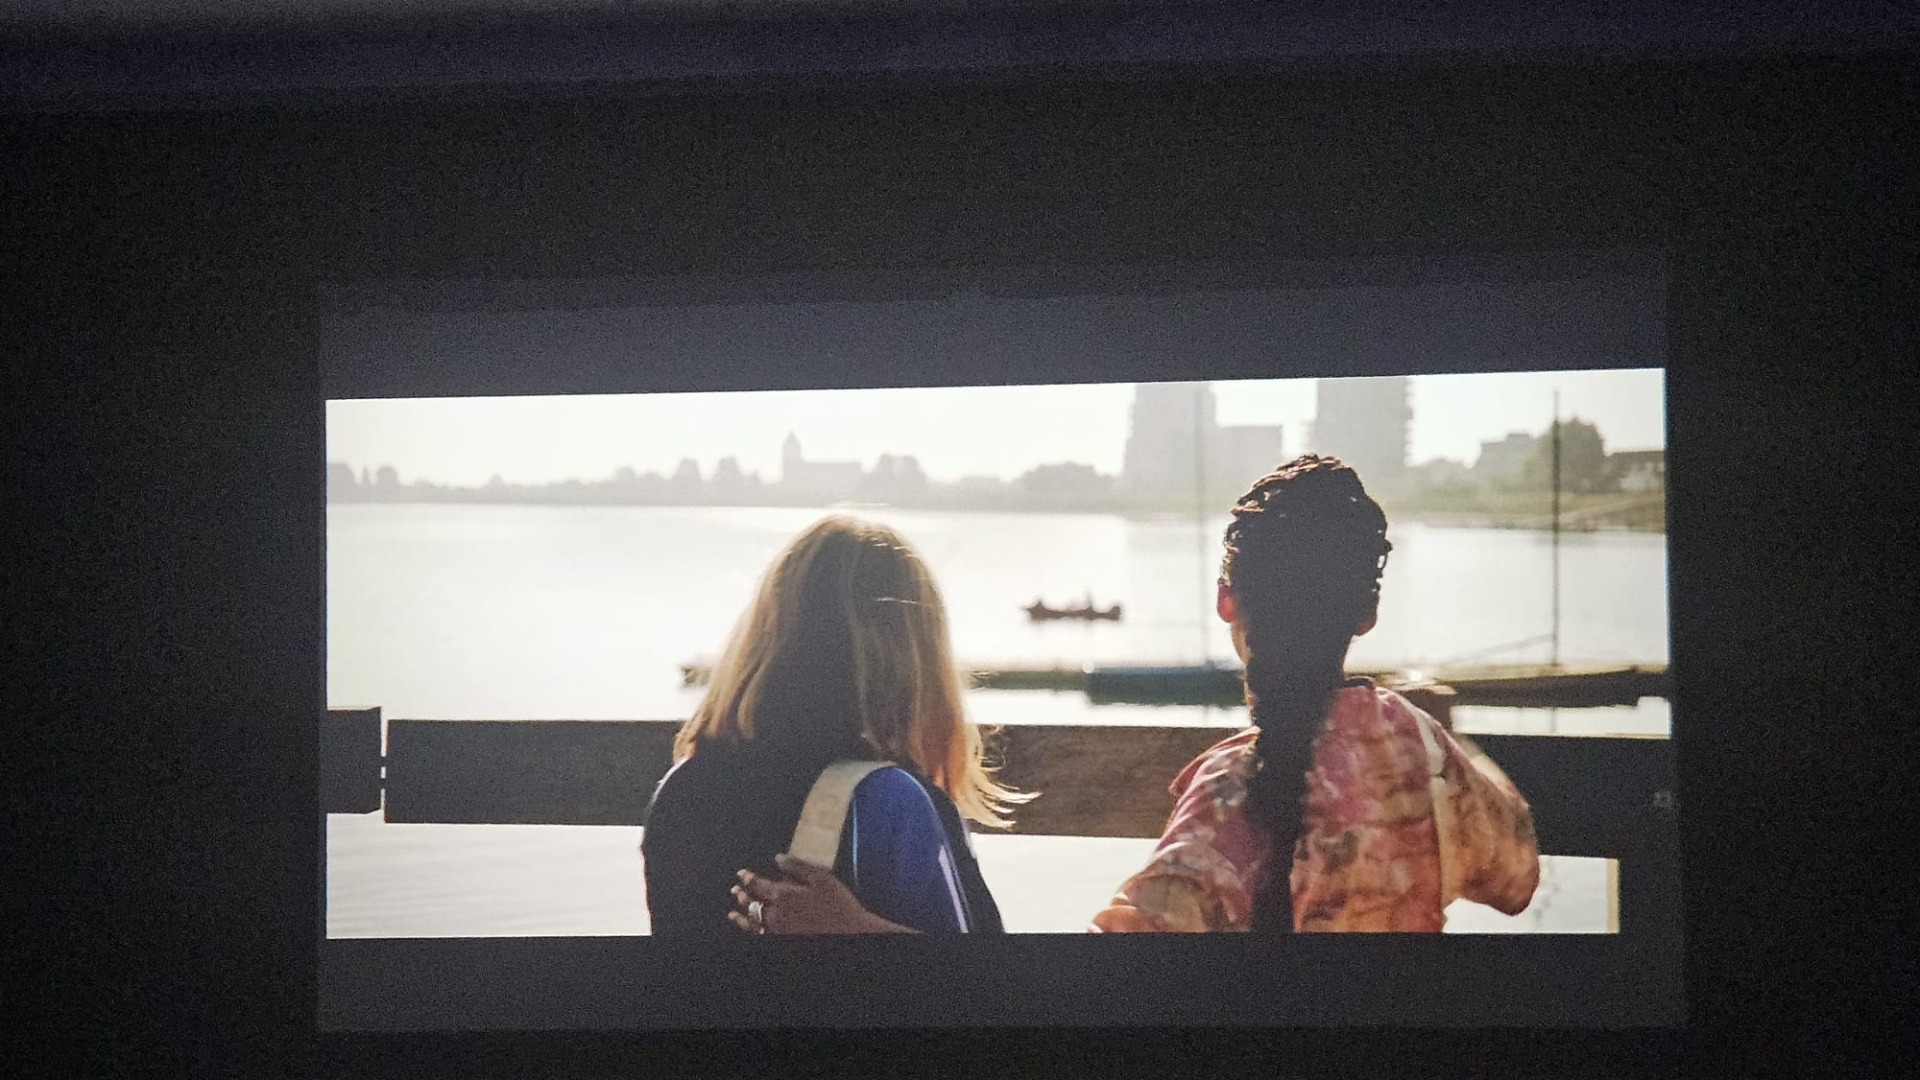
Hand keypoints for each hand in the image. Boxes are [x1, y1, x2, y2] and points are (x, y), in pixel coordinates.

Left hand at [728, 854, 916, 934]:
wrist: (849, 931)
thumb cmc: (838, 904)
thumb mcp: (822, 878)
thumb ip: (798, 866)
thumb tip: (779, 858)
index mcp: (784, 894)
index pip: (758, 884)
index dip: (748, 878)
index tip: (741, 874)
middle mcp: (776, 913)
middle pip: (752, 903)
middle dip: (742, 895)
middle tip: (735, 890)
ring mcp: (778, 930)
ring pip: (752, 922)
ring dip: (741, 915)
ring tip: (733, 912)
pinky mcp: (782, 940)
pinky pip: (760, 936)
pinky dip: (750, 931)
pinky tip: (749, 929)